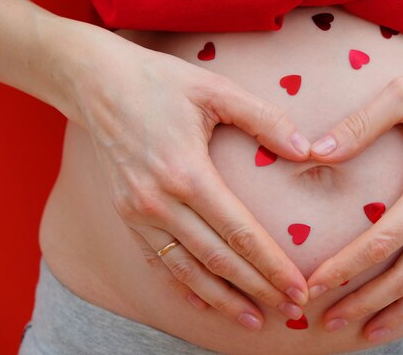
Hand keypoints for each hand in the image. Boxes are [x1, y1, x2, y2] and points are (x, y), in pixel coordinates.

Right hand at [67, 27, 310, 329]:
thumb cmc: (161, 82)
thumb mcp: (215, 89)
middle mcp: (159, 202)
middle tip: (292, 309)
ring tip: (255, 320)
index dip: (272, 265)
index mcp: (186, 172)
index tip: (299, 287)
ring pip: (188, 270)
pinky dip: (184, 286)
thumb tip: (306, 150)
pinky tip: (206, 302)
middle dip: (258, 288)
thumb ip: (264, 119)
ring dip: (223, 299)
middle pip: (218, 259)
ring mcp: (139, 213)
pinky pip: (159, 261)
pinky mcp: (127, 215)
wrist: (96, 83)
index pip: (240, 232)